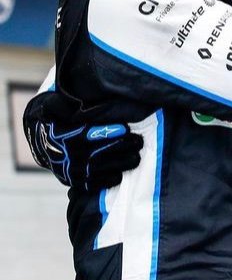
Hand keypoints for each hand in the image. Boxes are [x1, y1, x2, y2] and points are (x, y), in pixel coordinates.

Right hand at [24, 92, 142, 191]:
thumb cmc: (60, 120)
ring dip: (121, 163)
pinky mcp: (74, 181)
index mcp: (66, 135)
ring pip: (100, 169)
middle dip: (123, 146)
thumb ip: (71, 102)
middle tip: (139, 141)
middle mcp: (68, 154)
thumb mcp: (60, 107)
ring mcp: (71, 169)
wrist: (43, 144)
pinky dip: (108, 179)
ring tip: (137, 157)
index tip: (126, 128)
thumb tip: (84, 95)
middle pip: (100, 152)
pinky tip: (121, 173)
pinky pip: (93, 184)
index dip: (109, 132)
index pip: (89, 134)